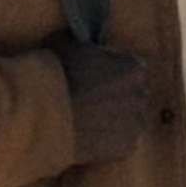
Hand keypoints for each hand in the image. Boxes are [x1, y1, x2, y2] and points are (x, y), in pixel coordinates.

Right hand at [52, 35, 155, 165]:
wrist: (43, 114)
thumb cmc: (54, 74)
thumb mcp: (64, 42)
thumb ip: (82, 41)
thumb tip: (79, 38)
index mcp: (133, 68)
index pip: (131, 69)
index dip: (112, 73)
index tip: (96, 79)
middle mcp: (141, 95)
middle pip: (134, 95)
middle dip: (117, 97)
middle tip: (92, 102)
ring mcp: (135, 123)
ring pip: (130, 120)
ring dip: (115, 120)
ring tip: (90, 122)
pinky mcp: (126, 148)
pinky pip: (121, 143)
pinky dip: (109, 142)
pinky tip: (89, 137)